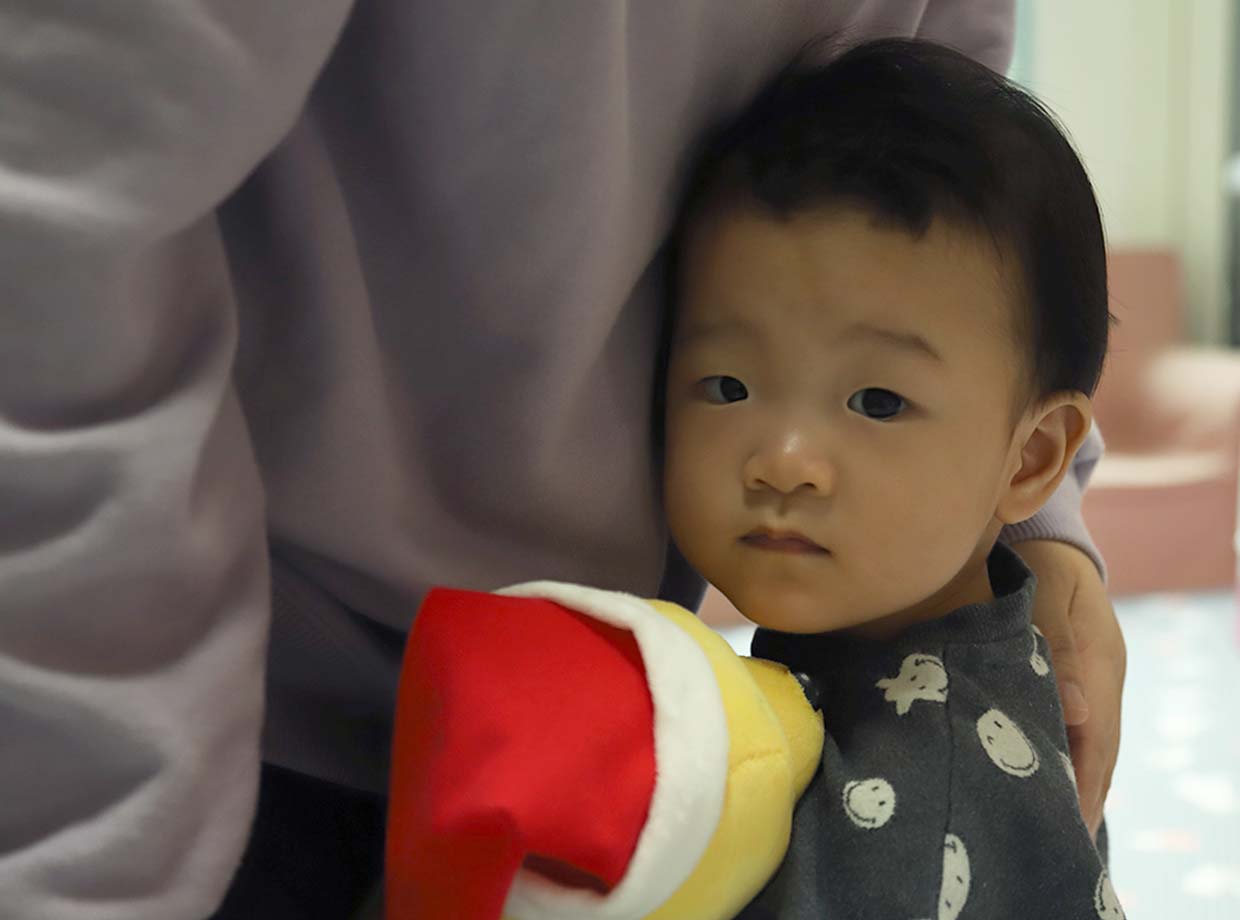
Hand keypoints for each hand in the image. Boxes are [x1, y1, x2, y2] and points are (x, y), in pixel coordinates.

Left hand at [1012, 539, 1126, 838]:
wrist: (1050, 536)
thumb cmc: (1041, 563)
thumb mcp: (1048, 594)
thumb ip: (1056, 645)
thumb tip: (1076, 711)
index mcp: (1100, 664)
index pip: (1099, 737)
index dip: (1086, 783)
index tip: (1072, 823)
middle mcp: (1102, 678)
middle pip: (1099, 748)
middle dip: (1084, 795)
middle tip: (1063, 841)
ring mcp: (1093, 678)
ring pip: (1090, 740)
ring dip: (1076, 780)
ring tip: (1057, 825)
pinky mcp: (1077, 675)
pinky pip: (1078, 724)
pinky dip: (1069, 754)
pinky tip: (1050, 777)